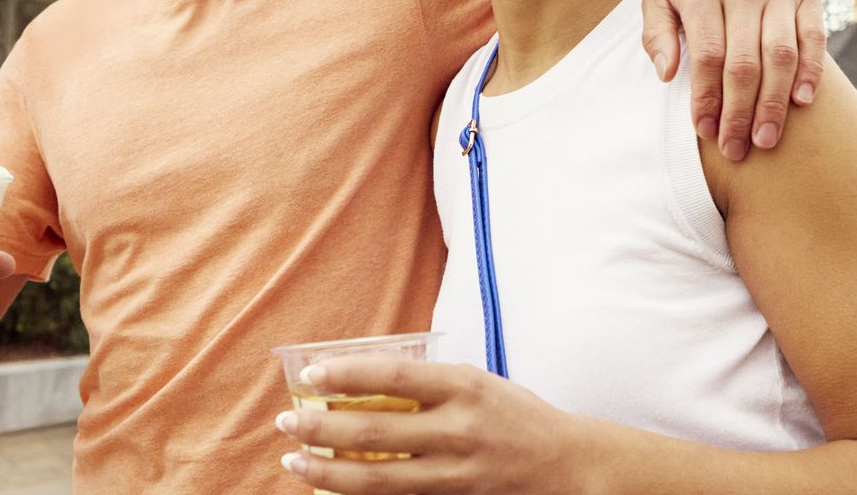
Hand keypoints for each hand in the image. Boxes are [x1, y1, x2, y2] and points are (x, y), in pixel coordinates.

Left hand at [275, 357, 585, 494]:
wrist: (570, 468)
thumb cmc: (518, 418)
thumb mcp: (480, 384)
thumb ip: (430, 385)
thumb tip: (363, 382)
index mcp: (464, 386)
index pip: (393, 374)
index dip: (346, 374)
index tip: (311, 375)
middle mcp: (459, 429)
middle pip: (373, 429)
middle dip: (321, 427)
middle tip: (287, 421)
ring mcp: (457, 473)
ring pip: (377, 478)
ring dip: (327, 472)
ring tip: (295, 462)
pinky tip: (333, 493)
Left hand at [643, 0, 824, 159]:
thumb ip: (656, 33)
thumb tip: (666, 73)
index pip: (708, 54)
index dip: (707, 97)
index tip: (704, 131)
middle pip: (745, 61)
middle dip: (740, 112)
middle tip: (736, 149)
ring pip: (781, 54)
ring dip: (774, 102)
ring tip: (766, 140)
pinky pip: (813, 37)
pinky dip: (811, 71)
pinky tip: (801, 102)